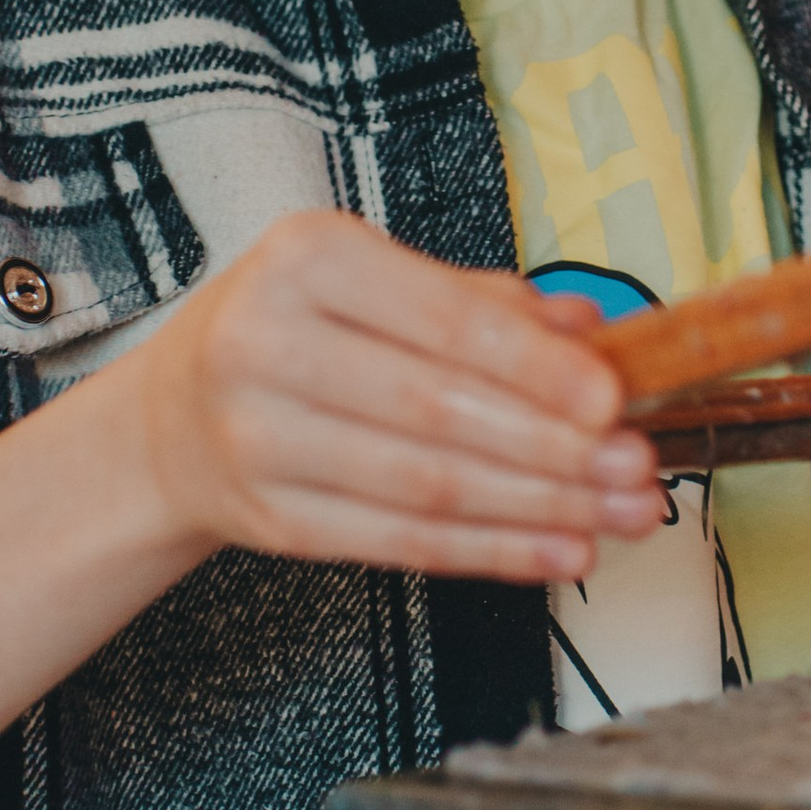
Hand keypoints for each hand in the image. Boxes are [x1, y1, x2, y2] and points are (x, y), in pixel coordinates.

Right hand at [124, 210, 662, 580]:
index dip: (533, 368)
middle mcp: (268, 344)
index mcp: (306, 259)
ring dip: (541, 508)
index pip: (441, 322)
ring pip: (429, 487)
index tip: (613, 399)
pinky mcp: (274, 521)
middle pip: (438, 413)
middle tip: (638, 467)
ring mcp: (261, 440)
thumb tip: (592, 328)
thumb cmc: (297, 331)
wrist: (172, 419)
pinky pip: (404, 542)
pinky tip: (561, 550)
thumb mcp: (373, 281)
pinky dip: (495, 551)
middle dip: (554, 449)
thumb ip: (483, 302)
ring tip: (622, 515)